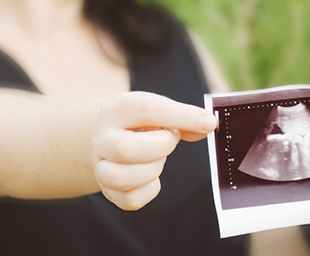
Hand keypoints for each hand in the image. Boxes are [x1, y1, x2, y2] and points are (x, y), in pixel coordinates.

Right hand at [92, 91, 216, 209]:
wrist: (109, 139)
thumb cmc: (140, 123)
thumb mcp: (157, 110)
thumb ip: (183, 117)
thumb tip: (207, 125)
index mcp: (116, 110)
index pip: (146, 110)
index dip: (181, 116)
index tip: (208, 122)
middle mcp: (102, 139)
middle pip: (126, 150)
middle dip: (161, 146)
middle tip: (171, 139)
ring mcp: (101, 168)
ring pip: (123, 178)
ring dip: (153, 169)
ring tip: (158, 157)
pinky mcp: (110, 192)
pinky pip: (131, 199)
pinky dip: (150, 189)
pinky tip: (152, 175)